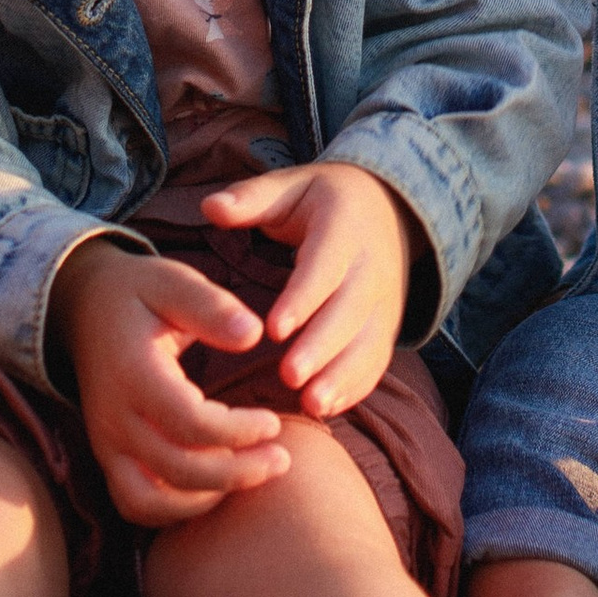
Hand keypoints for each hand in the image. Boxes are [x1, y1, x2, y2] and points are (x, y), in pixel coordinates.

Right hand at [50, 240, 290, 527]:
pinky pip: (136, 504)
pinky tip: (216, 488)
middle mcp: (114, 417)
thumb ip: (211, 307)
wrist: (82, 309)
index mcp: (133, 373)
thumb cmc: (138, 294)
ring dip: (206, 499)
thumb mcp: (172, 281)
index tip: (274, 422)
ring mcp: (106, 443)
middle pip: (177, 469)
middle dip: (236, 473)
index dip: (237, 432)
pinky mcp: (108, 457)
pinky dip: (175, 508)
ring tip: (251, 477)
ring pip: (151, 500)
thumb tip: (254, 334)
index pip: (188, 423)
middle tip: (282, 460)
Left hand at [197, 159, 418, 419]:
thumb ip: (250, 198)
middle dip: (322, 347)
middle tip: (289, 376)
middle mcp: (371, 267)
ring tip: (311, 405)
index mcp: (343, 229)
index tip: (274, 329)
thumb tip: (210, 207)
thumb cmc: (321, 200)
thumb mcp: (290, 187)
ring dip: (342, 376)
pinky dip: (356, 387)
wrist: (386, 208)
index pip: (325, 267)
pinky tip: (326, 409)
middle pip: (350, 312)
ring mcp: (385, 302)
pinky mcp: (387, 327)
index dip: (303, 299)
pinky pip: (376, 361)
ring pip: (369, 343)